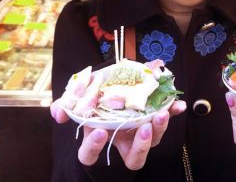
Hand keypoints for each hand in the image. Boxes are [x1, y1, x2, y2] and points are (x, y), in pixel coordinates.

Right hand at [51, 98, 185, 168]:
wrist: (114, 78)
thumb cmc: (96, 91)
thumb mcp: (80, 94)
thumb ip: (67, 103)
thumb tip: (57, 113)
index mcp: (100, 137)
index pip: (90, 155)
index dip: (94, 148)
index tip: (100, 132)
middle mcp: (122, 140)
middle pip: (133, 157)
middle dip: (140, 145)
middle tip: (143, 126)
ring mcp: (140, 131)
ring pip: (152, 142)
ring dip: (160, 129)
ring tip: (162, 113)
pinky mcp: (154, 118)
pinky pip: (166, 120)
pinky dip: (173, 112)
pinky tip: (179, 105)